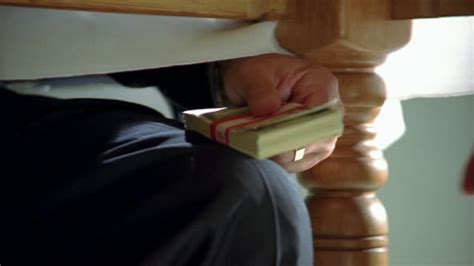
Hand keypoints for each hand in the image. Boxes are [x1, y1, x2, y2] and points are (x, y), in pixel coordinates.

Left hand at [220, 53, 339, 172]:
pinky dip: (275, 160)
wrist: (250, 86)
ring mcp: (321, 134)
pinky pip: (294, 163)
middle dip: (284, 146)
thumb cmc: (256, 75)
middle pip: (316, 141)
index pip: (321, 116)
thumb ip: (259, 90)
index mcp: (321, 84)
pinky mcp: (309, 150)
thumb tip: (267, 108)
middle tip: (257, 144)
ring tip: (255, 143)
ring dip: (277, 154)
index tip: (272, 137)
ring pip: (304, 156)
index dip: (298, 131)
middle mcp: (328, 112)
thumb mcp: (251, 75)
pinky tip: (260, 149)